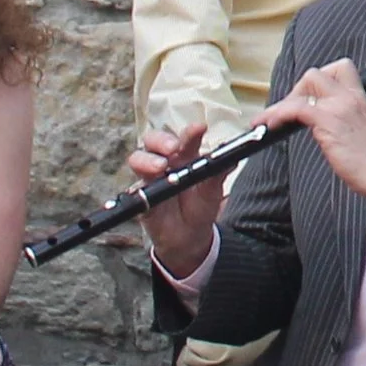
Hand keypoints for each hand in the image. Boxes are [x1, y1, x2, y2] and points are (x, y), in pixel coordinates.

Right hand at [128, 123, 223, 277]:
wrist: (189, 237)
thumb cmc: (200, 206)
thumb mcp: (212, 190)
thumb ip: (219, 173)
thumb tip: (232, 158)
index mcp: (185, 156)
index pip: (184, 139)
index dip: (190, 132)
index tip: (200, 128)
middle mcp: (165, 163)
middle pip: (154, 141)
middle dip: (162, 140)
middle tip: (173, 148)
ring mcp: (150, 179)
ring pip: (138, 159)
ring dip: (147, 160)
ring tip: (160, 167)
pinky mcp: (140, 198)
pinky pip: (133, 189)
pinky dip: (136, 188)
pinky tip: (144, 190)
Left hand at [258, 61, 365, 210]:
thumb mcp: (360, 131)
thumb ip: (344, 119)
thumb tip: (321, 124)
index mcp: (359, 97)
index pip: (339, 68)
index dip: (318, 79)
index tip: (307, 97)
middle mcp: (349, 97)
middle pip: (315, 73)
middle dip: (296, 91)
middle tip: (288, 112)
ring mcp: (339, 107)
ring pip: (303, 86)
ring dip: (281, 103)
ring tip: (270, 120)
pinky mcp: (328, 121)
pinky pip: (295, 108)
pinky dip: (278, 114)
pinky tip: (271, 125)